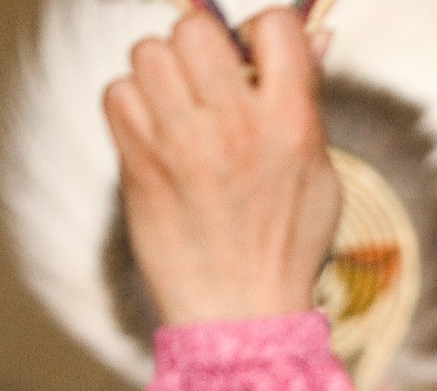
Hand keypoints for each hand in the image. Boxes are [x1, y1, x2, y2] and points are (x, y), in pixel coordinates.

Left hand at [103, 9, 340, 324]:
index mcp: (292, 124)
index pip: (275, 25)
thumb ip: (308, 101)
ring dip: (162, 72)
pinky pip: (117, 94)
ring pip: (148, 53)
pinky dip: (132, 105)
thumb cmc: (286, 246)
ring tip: (179, 108)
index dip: (264, 32)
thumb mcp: (319, 174)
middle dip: (202, 46)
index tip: (258, 60)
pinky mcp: (139, 164)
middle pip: (196, 29)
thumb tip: (314, 34)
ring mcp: (182, 145)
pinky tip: (155, 134)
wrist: (240, 315)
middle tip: (209, 81)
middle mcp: (236, 128)